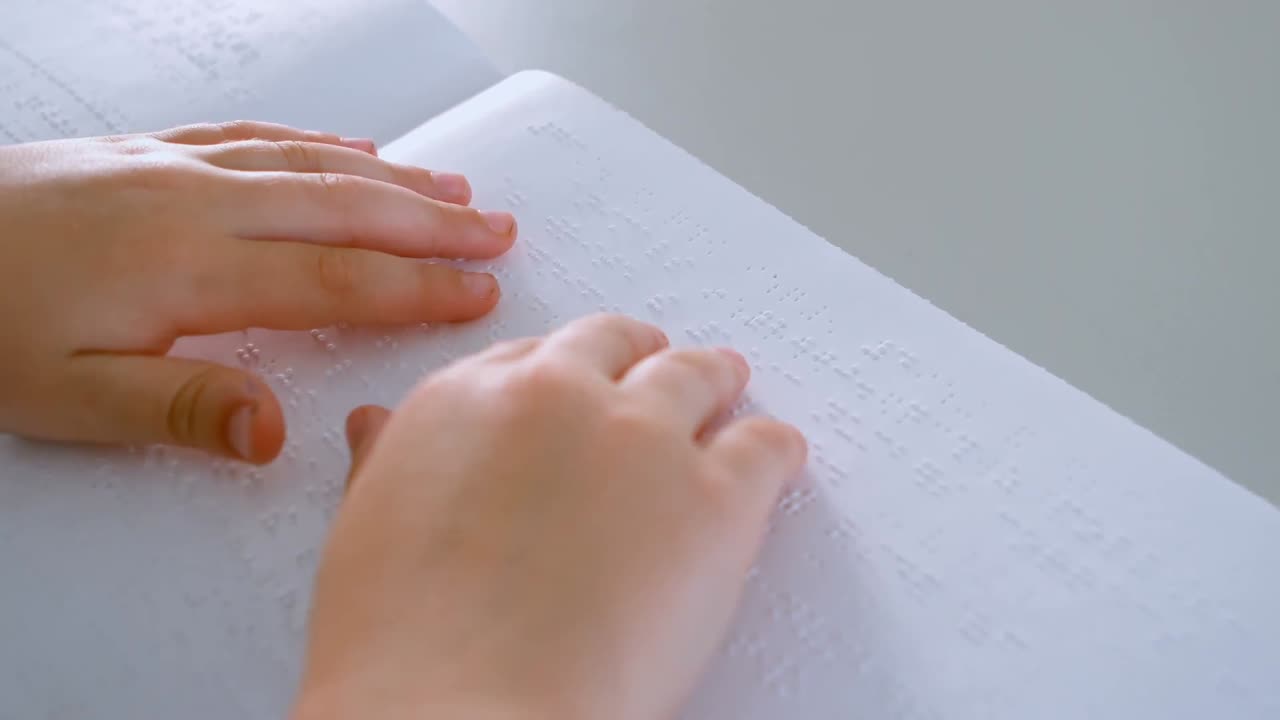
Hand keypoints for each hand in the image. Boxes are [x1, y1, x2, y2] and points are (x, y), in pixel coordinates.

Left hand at [0, 121, 515, 462]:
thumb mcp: (70, 399)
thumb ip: (181, 410)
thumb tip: (274, 431)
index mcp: (189, 269)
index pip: (335, 280)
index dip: (417, 289)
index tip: (478, 295)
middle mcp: (199, 204)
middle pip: (344, 209)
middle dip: (432, 224)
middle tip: (498, 232)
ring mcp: (178, 166)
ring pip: (311, 165)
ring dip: (392, 177)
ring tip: (454, 187)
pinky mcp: (154, 149)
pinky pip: (258, 134)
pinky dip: (320, 141)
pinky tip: (353, 146)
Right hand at [294, 314, 807, 719]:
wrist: (460, 716)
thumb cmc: (402, 650)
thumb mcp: (368, 529)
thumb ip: (392, 462)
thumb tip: (378, 427)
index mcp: (466, 400)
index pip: (534, 356)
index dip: (569, 371)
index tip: (585, 380)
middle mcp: (555, 398)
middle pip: (615, 348)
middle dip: (640, 357)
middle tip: (660, 368)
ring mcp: (641, 438)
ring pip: (696, 377)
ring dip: (713, 379)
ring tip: (727, 384)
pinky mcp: (715, 497)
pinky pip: (764, 447)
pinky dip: (774, 449)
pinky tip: (776, 454)